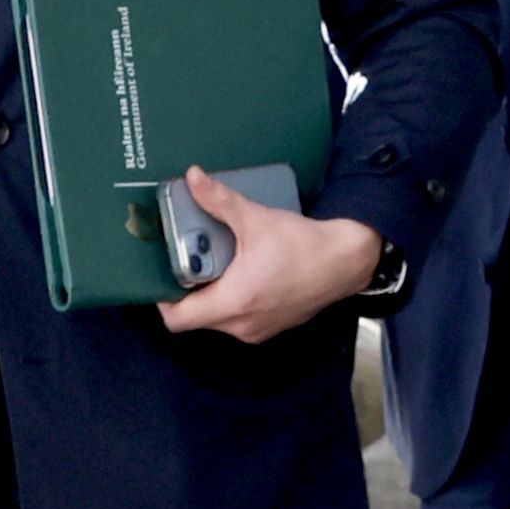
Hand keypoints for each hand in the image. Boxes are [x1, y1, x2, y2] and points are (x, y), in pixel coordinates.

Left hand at [157, 167, 385, 343]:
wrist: (348, 261)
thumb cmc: (305, 245)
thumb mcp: (257, 220)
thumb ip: (220, 201)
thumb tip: (193, 178)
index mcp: (234, 300)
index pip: (177, 319)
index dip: (161, 300)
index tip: (161, 276)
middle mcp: (242, 324)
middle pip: (194, 318)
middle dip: (188, 292)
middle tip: (190, 264)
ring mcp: (258, 330)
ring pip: (216, 320)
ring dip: (211, 298)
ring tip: (216, 269)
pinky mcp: (271, 327)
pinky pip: (237, 321)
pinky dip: (232, 303)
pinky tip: (241, 277)